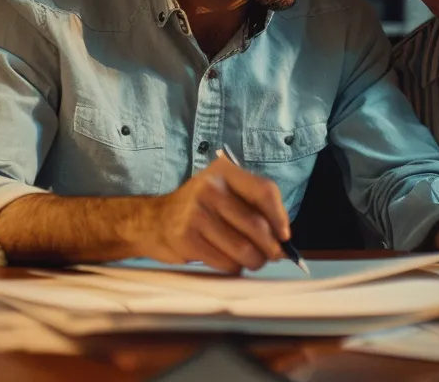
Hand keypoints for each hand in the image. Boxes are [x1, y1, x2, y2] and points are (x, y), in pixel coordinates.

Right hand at [131, 154, 289, 273]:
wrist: (153, 221)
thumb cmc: (199, 210)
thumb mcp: (224, 193)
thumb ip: (253, 206)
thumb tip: (283, 238)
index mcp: (224, 171)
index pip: (265, 191)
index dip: (280, 217)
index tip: (285, 236)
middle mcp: (210, 188)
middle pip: (257, 225)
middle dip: (271, 247)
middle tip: (272, 255)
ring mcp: (196, 213)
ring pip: (244, 249)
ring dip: (254, 261)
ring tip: (252, 260)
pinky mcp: (187, 238)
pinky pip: (226, 262)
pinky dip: (233, 267)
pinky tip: (229, 261)